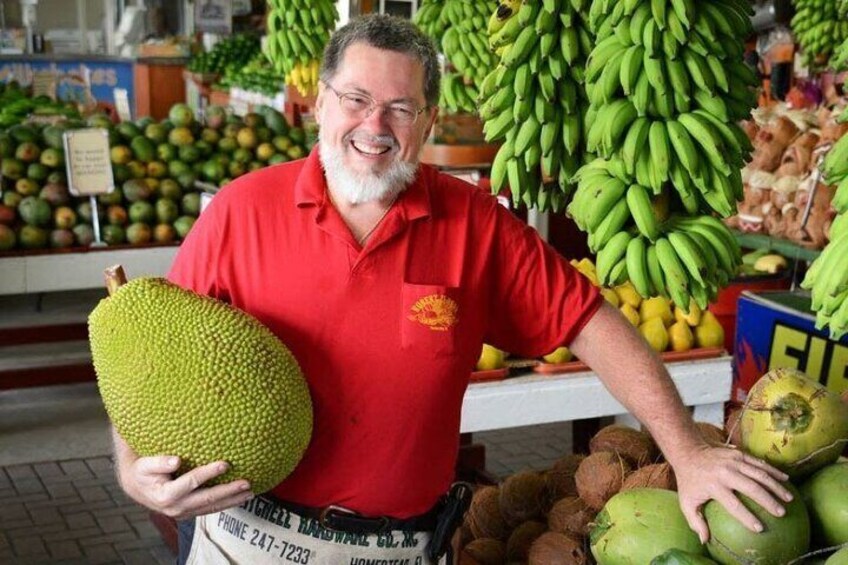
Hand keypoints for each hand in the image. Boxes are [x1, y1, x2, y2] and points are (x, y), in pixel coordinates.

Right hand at [119, 455, 253, 520]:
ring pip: (212, 507)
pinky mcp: (189, 512)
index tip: (226, 463)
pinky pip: (210, 509)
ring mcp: (184, 512)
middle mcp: (176, 508)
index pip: (191, 482)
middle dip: (228, 491)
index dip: (208, 473)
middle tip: (247, 483)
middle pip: (207, 499)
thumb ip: (158, 462)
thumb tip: (175, 460)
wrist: (138, 488)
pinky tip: (239, 498)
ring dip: (232, 500)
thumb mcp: (145, 465)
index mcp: (165, 495)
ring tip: (250, 492)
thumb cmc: (143, 472)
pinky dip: (226, 504)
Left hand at [672, 444, 793, 542]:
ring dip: (775, 486)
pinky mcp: (738, 454)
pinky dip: (773, 471)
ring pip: (759, 474)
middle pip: (751, 487)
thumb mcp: (686, 501)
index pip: (733, 504)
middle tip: (781, 513)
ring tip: (789, 498)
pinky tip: (785, 480)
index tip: (760, 528)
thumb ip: (695, 521)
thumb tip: (705, 540)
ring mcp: (733, 461)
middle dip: (767, 501)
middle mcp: (724, 472)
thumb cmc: (689, 481)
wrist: (688, 451)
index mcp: (713, 485)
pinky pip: (759, 463)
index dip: (747, 517)